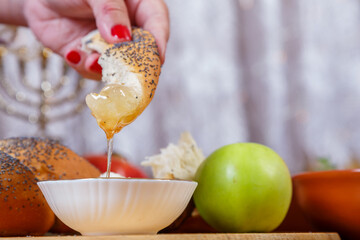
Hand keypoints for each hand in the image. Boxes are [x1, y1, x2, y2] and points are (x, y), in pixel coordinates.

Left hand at [24, 0, 168, 79]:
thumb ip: (110, 10)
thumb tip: (122, 38)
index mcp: (139, 5)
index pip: (157, 22)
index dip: (159, 41)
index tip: (157, 58)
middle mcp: (128, 28)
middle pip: (143, 51)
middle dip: (133, 63)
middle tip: (124, 71)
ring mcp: (111, 46)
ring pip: (119, 66)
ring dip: (105, 68)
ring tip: (89, 60)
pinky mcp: (93, 58)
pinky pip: (95, 71)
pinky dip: (84, 67)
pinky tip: (73, 54)